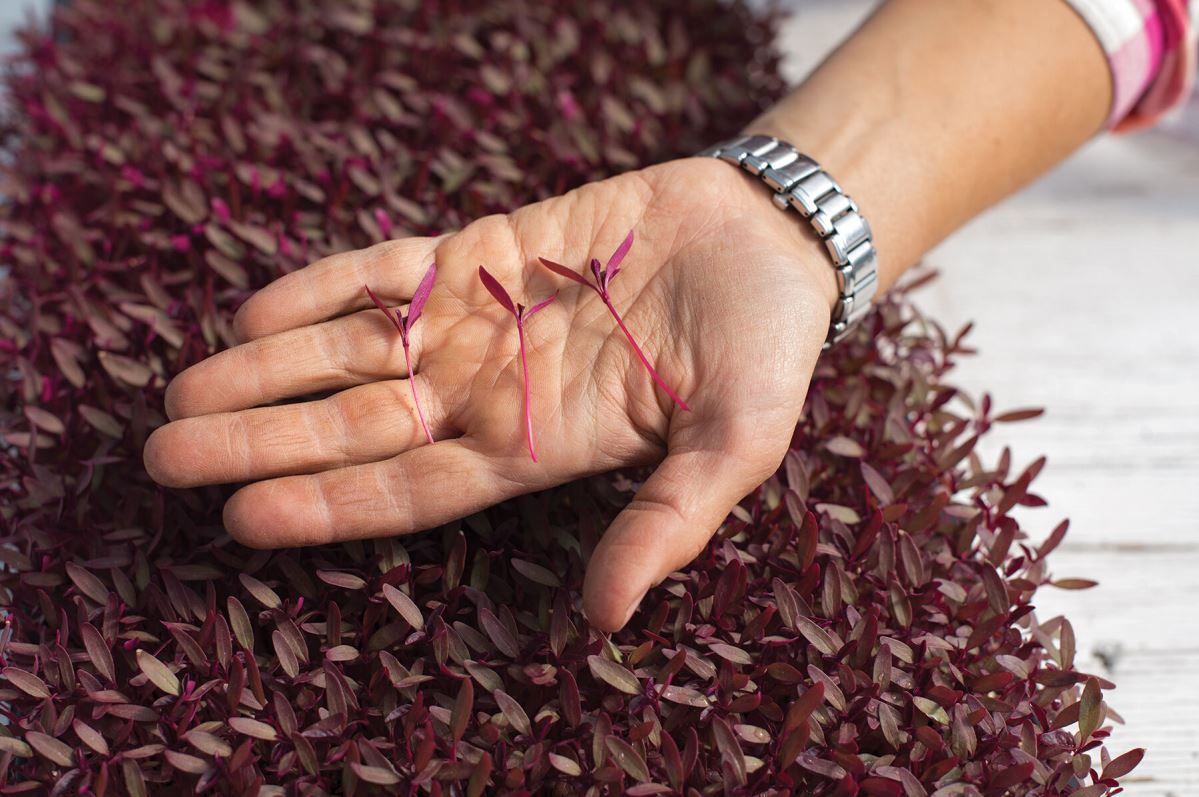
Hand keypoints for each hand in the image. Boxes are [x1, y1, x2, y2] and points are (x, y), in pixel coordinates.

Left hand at [144, 157, 835, 629]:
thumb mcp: (735, 446)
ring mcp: (479, 321)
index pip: (412, 490)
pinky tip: (257, 309)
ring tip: (184, 389)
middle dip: (264, 441)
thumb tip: (605, 619)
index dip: (330, 506)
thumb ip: (668, 523)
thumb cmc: (765, 350)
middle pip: (357, 425)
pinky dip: (326, 285)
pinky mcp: (484, 250)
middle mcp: (490, 392)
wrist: (769, 237)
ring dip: (270, 368)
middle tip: (166, 454)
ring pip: (354, 350)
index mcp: (538, 450)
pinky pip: (389, 270)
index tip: (241, 521)